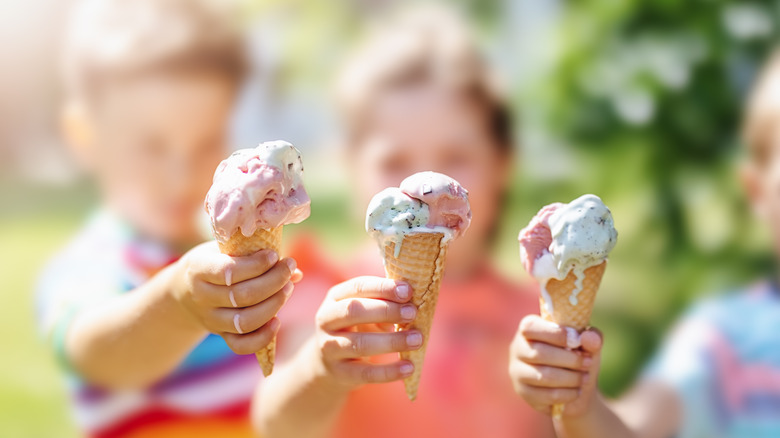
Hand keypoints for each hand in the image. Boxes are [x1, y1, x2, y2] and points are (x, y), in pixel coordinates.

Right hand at [174, 241, 300, 353]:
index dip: (256, 265)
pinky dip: (262, 338)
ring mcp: (211, 320)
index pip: (228, 271)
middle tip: (289, 268)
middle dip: (273, 282)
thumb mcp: (225, 249)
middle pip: (242, 296)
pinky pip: (241, 346)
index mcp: (199, 269)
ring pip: (245, 322)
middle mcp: (202, 297)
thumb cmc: (214, 261)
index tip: (274, 255)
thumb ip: (255, 255)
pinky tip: (277, 321)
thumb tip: (295, 272)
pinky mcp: (221, 335)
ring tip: (288, 288)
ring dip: (273, 305)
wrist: (184, 290)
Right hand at [313, 276, 420, 388]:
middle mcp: (326, 320)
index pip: (358, 287)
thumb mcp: (365, 311)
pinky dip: (389, 371)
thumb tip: (412, 304)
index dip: (383, 288)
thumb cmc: (356, 328)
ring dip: (392, 341)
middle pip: (353, 311)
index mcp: (335, 297)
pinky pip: (365, 373)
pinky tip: (409, 367)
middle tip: (412, 313)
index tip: (408, 291)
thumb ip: (384, 304)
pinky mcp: (339, 373)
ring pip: (360, 344)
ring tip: (417, 340)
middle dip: (386, 310)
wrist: (328, 365)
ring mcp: (329, 347)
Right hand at [509, 314, 602, 416]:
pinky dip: (567, 393)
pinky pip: (546, 395)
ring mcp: (517, 371)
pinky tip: (577, 391)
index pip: (531, 327)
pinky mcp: (524, 392)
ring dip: (571, 378)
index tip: (577, 341)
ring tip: (585, 378)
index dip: (555, 334)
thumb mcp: (589, 344)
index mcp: (529, 328)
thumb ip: (592, 337)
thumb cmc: (578, 357)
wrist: (577, 388)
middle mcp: (518, 348)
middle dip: (569, 359)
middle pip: (539, 353)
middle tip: (588, 363)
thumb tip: (588, 338)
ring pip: (543, 376)